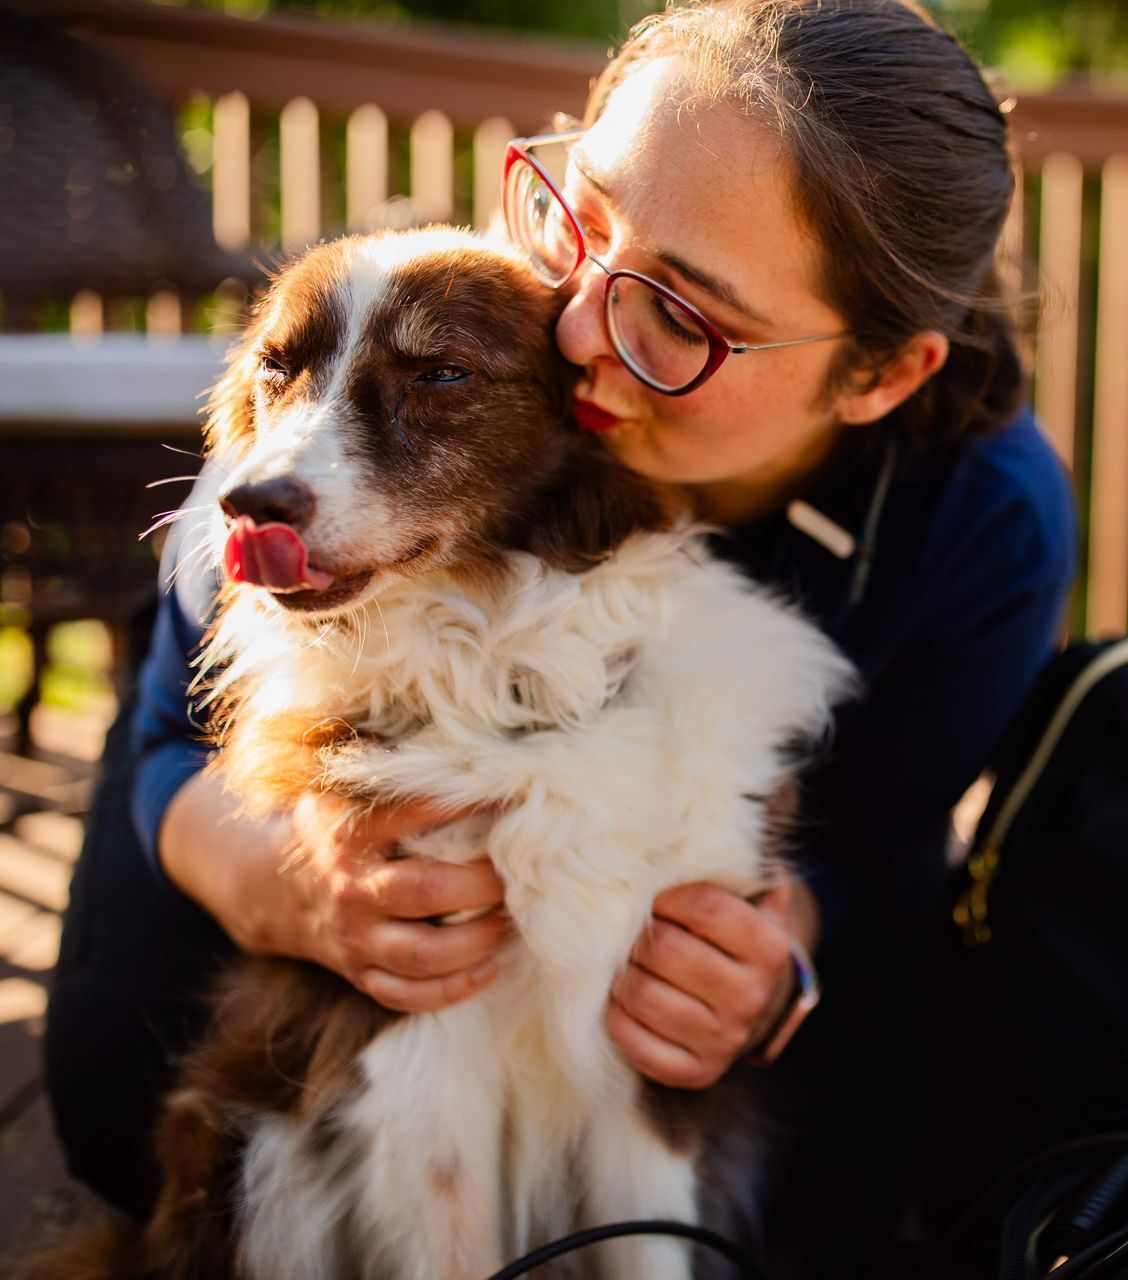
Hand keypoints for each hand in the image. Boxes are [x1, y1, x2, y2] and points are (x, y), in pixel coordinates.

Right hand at [285, 792, 507, 1010]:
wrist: (274, 889)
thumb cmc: (334, 832)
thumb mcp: (346, 796)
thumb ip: (391, 782)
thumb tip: (466, 765)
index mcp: (350, 838)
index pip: (414, 817)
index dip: (465, 808)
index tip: (505, 804)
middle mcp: (352, 891)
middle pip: (428, 892)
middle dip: (482, 885)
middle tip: (513, 875)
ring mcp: (355, 939)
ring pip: (423, 955)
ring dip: (477, 941)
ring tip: (507, 920)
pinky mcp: (360, 974)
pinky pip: (408, 995)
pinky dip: (454, 989)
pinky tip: (489, 967)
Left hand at [607, 879, 812, 1088]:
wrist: (750, 1006)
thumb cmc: (731, 939)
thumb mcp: (747, 901)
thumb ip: (735, 870)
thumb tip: (720, 835)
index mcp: (768, 947)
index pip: (704, 907)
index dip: (667, 896)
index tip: (655, 897)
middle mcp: (751, 996)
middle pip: (666, 951)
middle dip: (639, 936)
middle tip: (631, 931)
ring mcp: (723, 1039)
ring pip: (644, 996)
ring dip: (622, 975)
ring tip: (625, 963)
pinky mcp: (695, 1072)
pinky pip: (637, 1043)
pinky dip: (618, 1017)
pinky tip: (623, 1000)